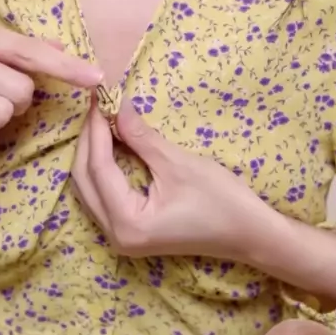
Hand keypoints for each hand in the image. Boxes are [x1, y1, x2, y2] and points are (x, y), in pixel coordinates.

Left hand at [72, 98, 272, 261]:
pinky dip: (102, 169)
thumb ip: (141, 137)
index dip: (96, 130)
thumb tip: (116, 106)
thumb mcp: (178, 164)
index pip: (98, 168)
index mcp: (127, 222)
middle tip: (99, 106)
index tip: (100, 97)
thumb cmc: (221, 200)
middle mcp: (116, 235)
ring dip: (92, 154)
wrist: (250, 234)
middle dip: (89, 140)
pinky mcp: (129, 232)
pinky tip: (110, 144)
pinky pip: (102, 196)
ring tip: (102, 119)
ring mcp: (120, 237)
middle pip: (85, 180)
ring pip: (89, 189)